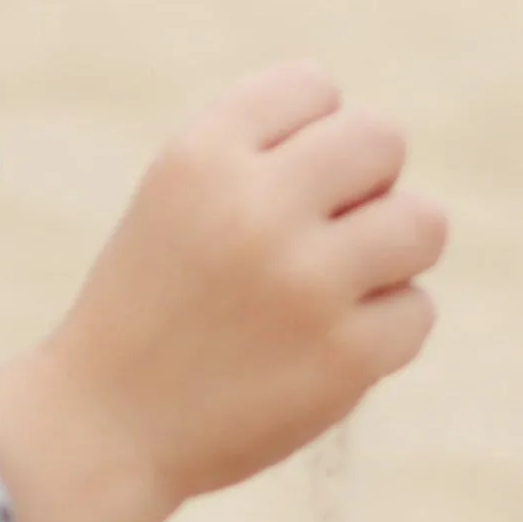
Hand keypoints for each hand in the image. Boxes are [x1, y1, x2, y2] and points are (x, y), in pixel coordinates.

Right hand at [0, 65, 446, 521]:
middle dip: (365, 188)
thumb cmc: (149, 313)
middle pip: (382, 141)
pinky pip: (415, 312)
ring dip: (391, 257)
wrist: (100, 434)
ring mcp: (305, 283)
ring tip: (334, 294)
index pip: (312, 87)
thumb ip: (264, 157)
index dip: (307, 140)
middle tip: (319, 243)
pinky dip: (382, 335)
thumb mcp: (176, 203)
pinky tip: (324, 354)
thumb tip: (381, 156)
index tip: (270, 196)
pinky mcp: (343, 356)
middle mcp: (254, 208)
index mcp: (201, 156)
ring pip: (422, 223)